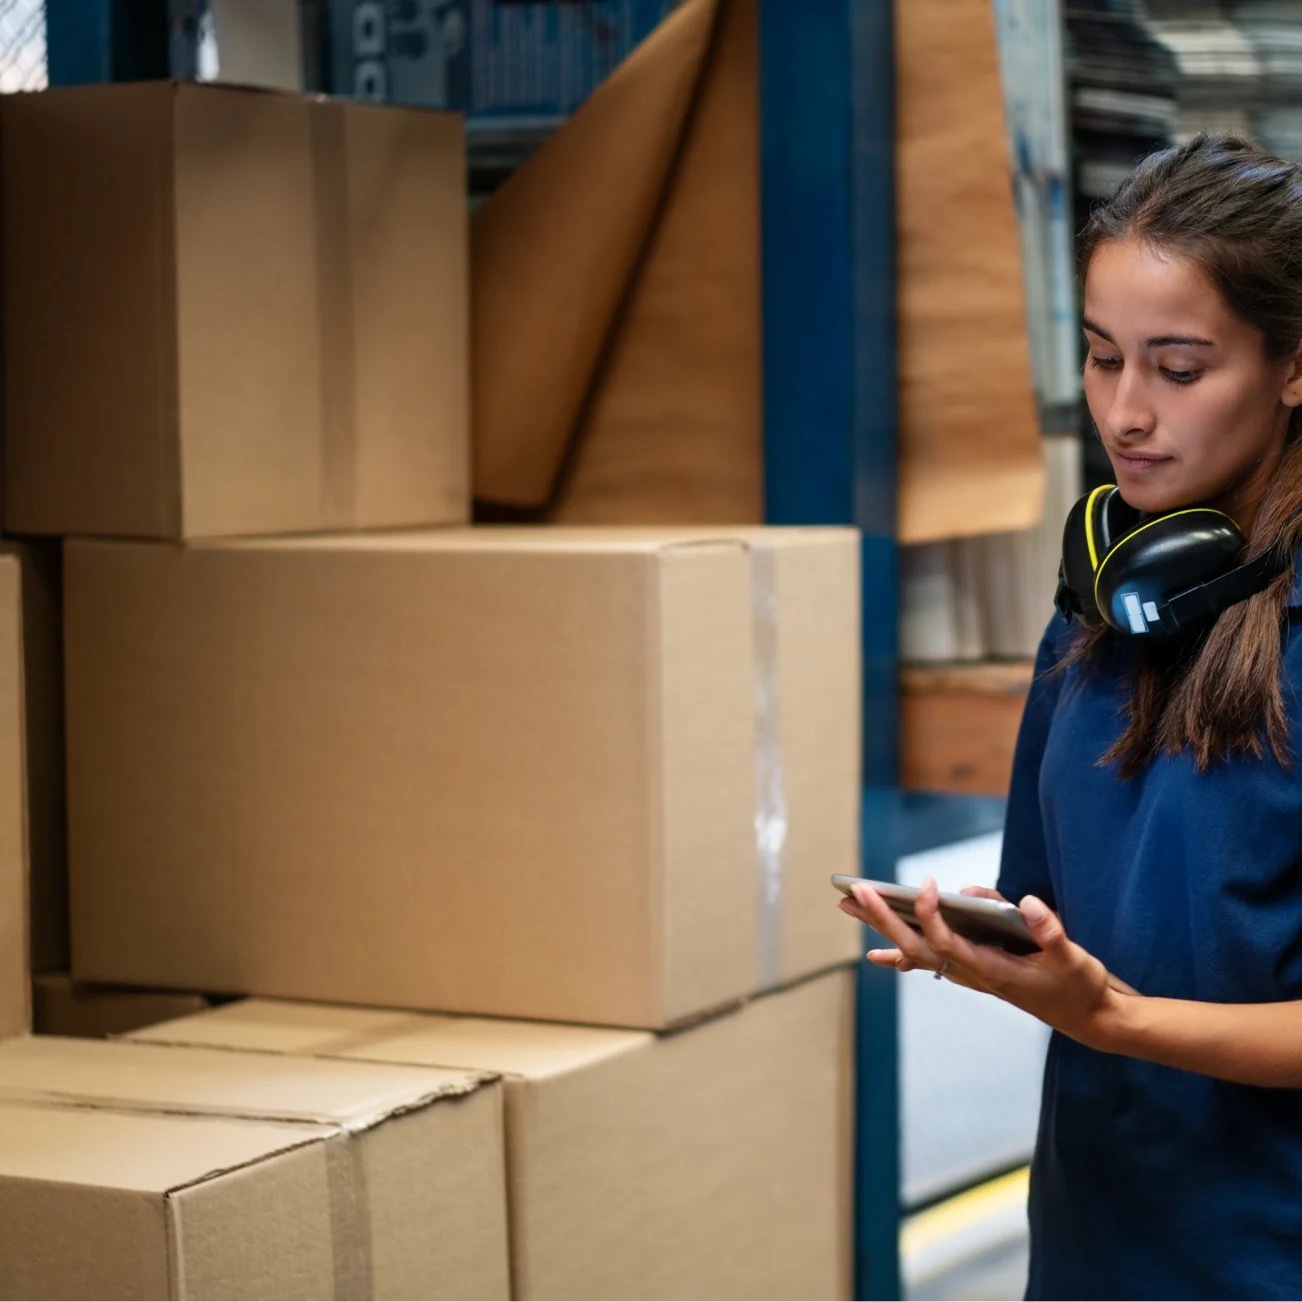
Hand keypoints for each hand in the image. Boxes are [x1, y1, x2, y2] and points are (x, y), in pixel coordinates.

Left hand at [837, 877, 1130, 1048]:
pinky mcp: (977, 973)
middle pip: (917, 946)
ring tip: (852, 906)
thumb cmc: (1082, 986)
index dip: (932, 914)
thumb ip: (1050, 931)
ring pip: (917, 951)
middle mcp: (974, 975)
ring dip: (884, 928)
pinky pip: (930, 962)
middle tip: (854, 892)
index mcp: (993, 971)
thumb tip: (1027, 902)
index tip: (927, 883)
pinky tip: (881, 953)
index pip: (947, 941)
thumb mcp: (1075, 957)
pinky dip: (903, 955)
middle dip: (884, 917)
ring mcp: (972, 976)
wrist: (1091, 1019)